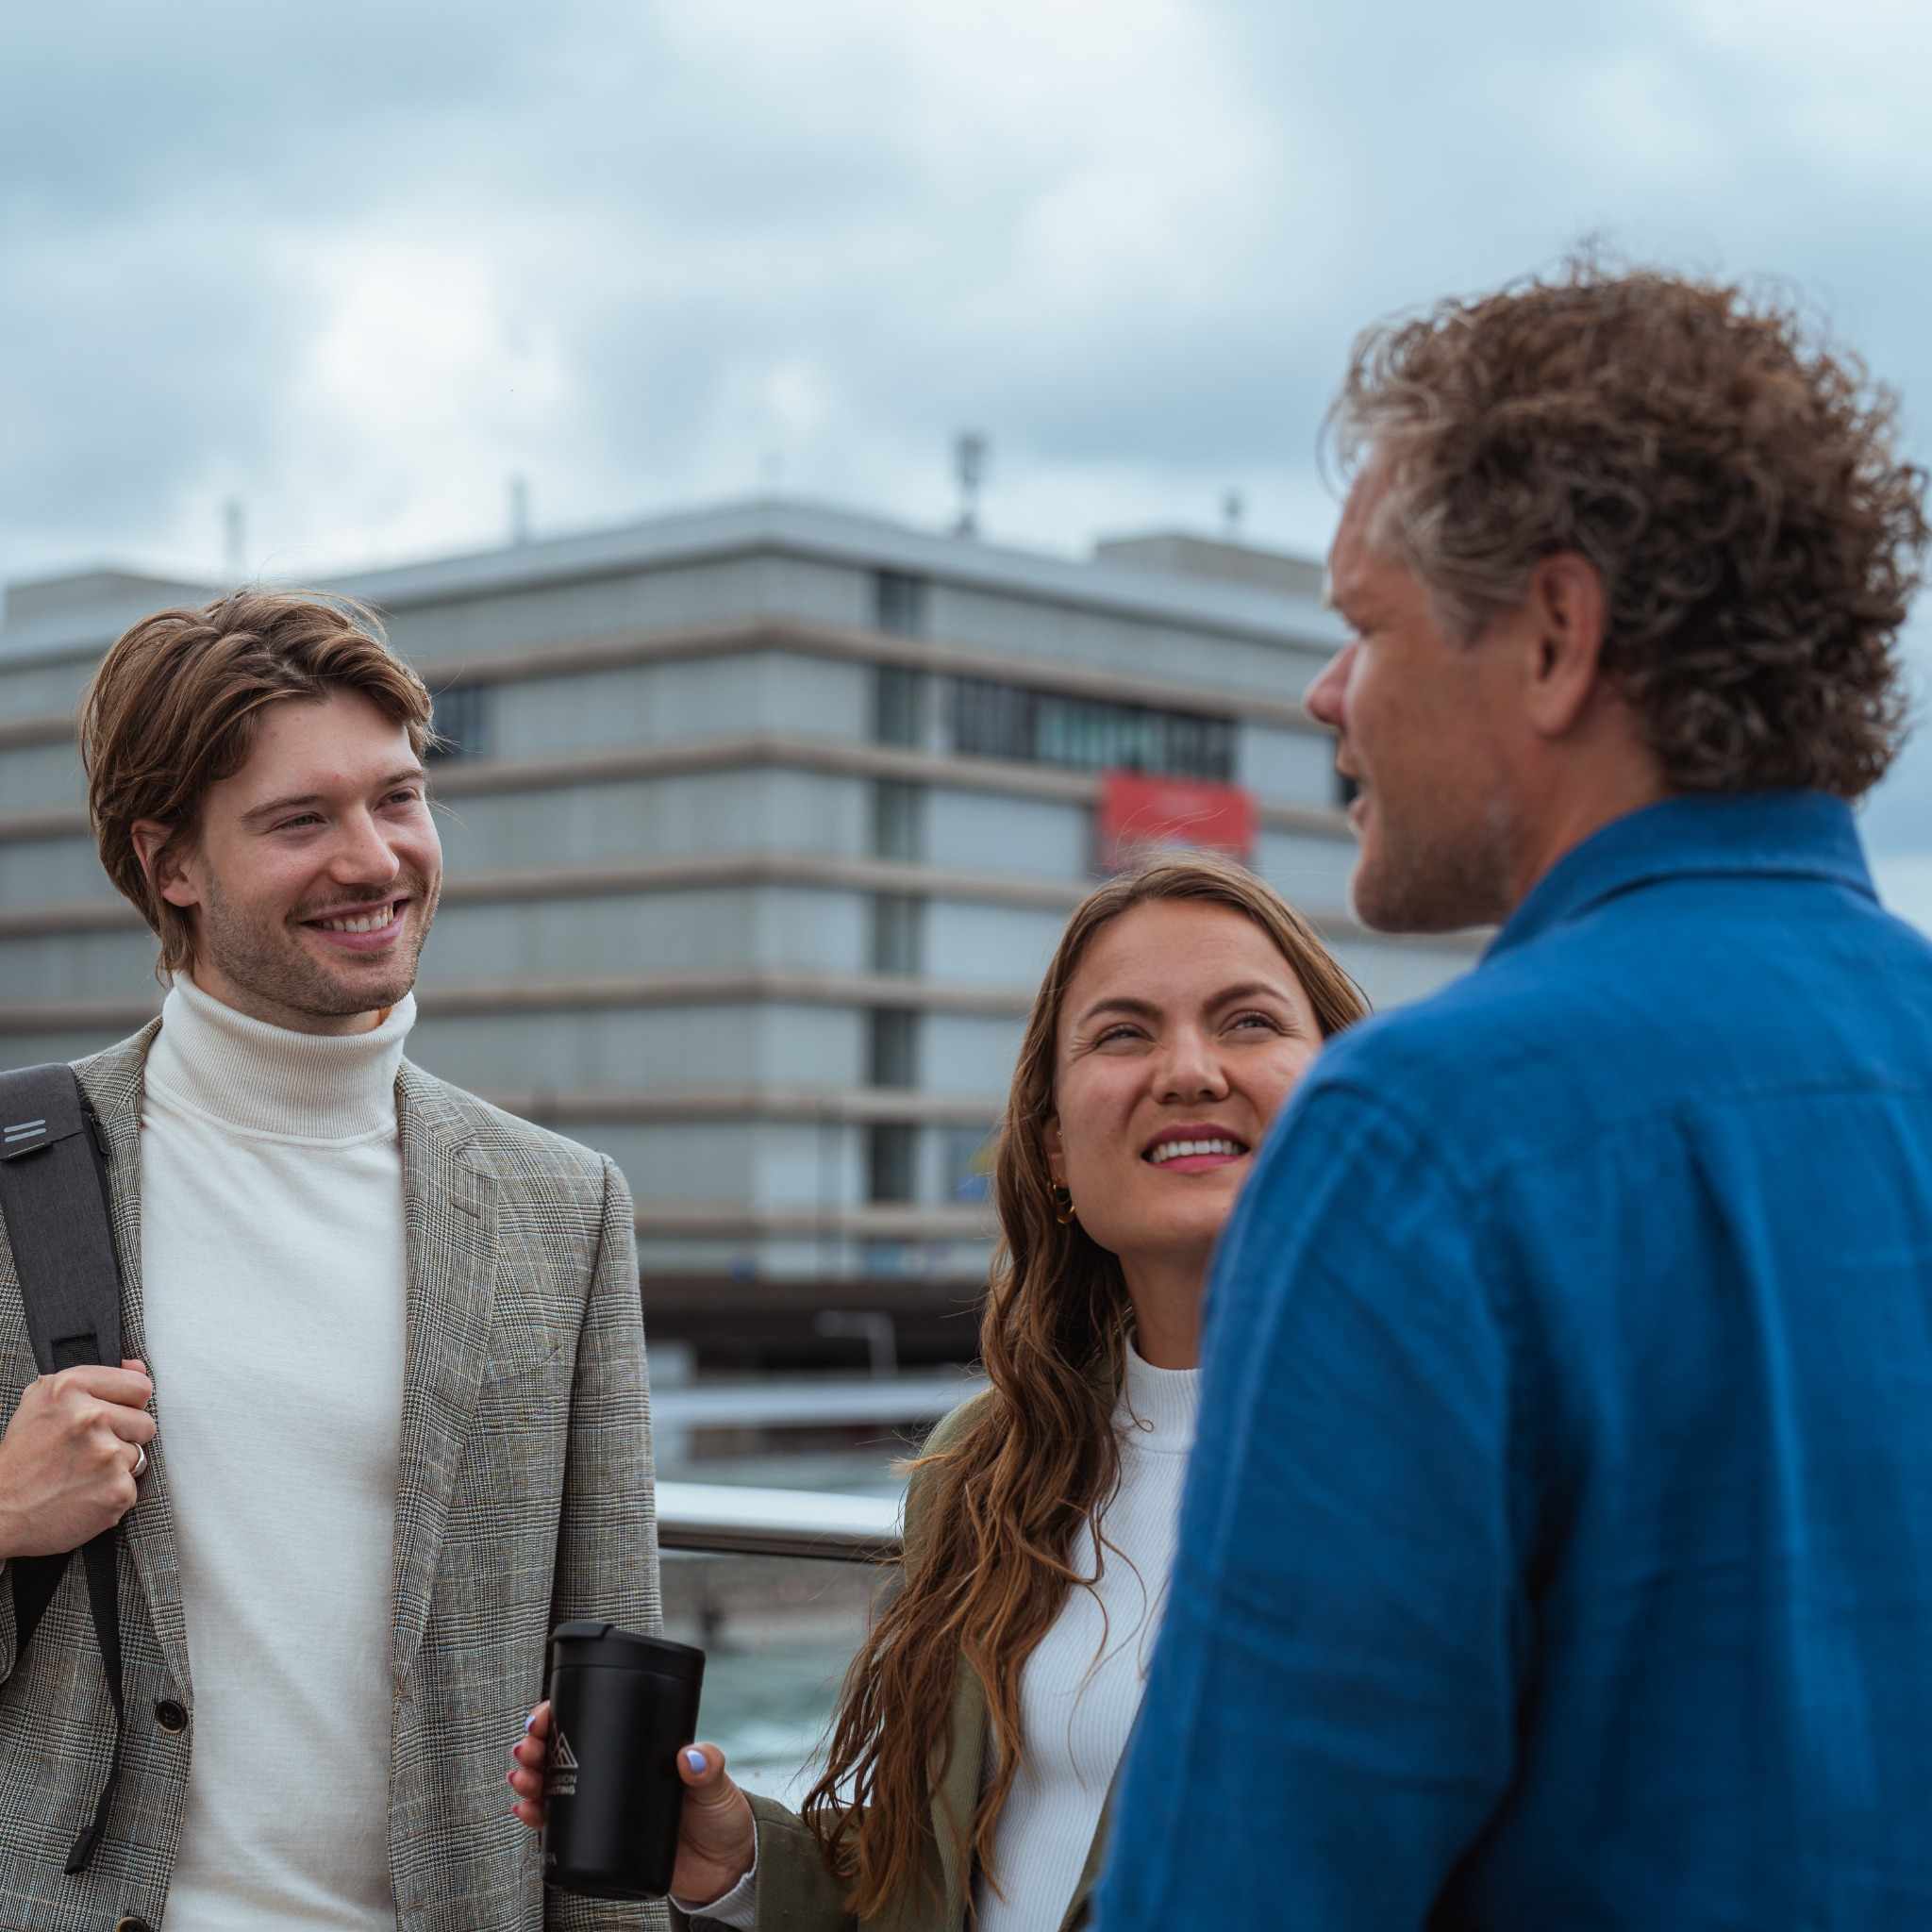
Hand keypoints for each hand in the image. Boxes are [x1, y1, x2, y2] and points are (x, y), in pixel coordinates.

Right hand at [0, 1360, 154, 1559]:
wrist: (0, 1511)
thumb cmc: (22, 1457)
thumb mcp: (42, 1402)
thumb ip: (92, 1380)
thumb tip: (137, 1367)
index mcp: (70, 1387)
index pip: (139, 1386)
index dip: (128, 1403)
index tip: (114, 1414)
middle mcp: (90, 1416)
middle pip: (145, 1421)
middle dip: (123, 1436)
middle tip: (90, 1450)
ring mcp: (106, 1454)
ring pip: (139, 1454)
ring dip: (117, 1466)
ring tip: (81, 1472)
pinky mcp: (116, 1489)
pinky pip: (132, 1485)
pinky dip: (112, 1492)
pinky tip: (84, 1493)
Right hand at [510, 1700, 757, 1906]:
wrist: (724, 1867)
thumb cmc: (721, 1815)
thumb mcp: (717, 1785)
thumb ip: (709, 1768)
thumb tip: (689, 1758)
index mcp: (640, 1747)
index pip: (593, 1720)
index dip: (560, 1715)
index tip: (542, 1716)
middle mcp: (618, 1772)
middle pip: (564, 1751)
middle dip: (536, 1747)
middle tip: (527, 1749)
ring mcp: (607, 1805)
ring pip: (555, 1786)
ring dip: (531, 1779)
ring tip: (522, 1779)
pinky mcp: (604, 1841)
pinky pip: (562, 1827)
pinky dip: (539, 1818)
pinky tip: (525, 1812)